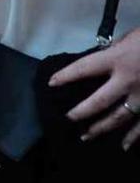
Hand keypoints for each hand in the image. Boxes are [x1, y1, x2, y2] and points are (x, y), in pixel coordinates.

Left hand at [49, 28, 139, 149]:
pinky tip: (124, 146)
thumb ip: (119, 47)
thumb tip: (106, 54)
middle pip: (97, 102)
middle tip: (68, 119)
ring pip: (118, 118)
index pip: (83, 69)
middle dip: (80, 112)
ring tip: (86, 136)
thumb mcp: (135, 36)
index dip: (65, 76)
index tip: (51, 83)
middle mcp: (128, 81)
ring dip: (101, 128)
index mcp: (119, 58)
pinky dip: (134, 137)